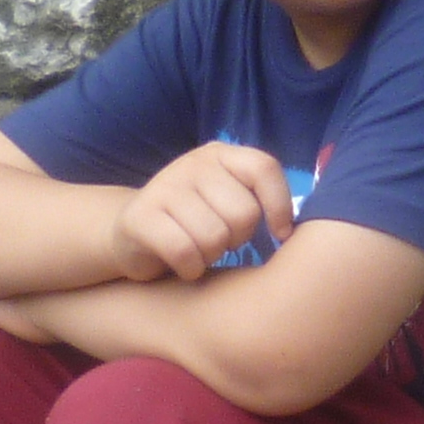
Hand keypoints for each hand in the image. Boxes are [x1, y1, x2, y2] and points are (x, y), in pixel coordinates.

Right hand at [110, 143, 295, 281]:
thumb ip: (256, 198)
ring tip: (198, 250)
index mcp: (219, 154)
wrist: (130, 234)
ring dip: (211, 256)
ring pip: (215, 237)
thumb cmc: (193, 222)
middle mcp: (192, 164)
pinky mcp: (140, 217)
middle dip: (237, 239)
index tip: (281, 234)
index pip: (264, 169)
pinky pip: (185, 251)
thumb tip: (293, 228)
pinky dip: (190, 268)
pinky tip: (184, 265)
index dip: (280, 205)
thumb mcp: (225, 198)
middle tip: (219, 241)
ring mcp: (163, 187)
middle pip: (243, 213)